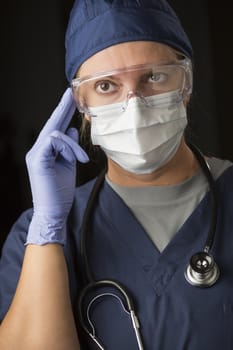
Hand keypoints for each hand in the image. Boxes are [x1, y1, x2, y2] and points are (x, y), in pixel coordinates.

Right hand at [25, 88, 88, 244]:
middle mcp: (38, 149)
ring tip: (81, 161)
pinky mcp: (37, 159)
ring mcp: (36, 154)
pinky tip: (75, 159)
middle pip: (51, 124)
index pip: (56, 128)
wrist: (54, 212)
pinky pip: (53, 141)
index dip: (63, 113)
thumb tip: (73, 129)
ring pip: (55, 133)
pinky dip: (67, 147)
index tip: (71, 99)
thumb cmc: (60, 192)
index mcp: (46, 151)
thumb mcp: (69, 165)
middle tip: (70, 93)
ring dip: (73, 146)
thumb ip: (70, 148)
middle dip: (62, 108)